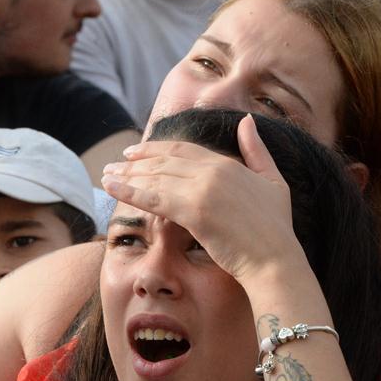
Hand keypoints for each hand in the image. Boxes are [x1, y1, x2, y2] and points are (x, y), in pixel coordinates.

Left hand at [101, 114, 303, 282]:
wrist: (275, 260)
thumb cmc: (275, 229)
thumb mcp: (273, 181)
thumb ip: (257, 151)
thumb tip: (248, 121)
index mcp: (227, 163)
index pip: (182, 150)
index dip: (155, 149)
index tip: (135, 151)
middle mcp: (212, 171)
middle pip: (163, 161)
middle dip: (135, 161)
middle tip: (113, 164)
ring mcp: (202, 190)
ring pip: (155, 177)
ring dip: (126, 175)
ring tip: (105, 176)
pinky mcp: (193, 212)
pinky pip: (153, 198)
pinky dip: (128, 191)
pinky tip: (110, 188)